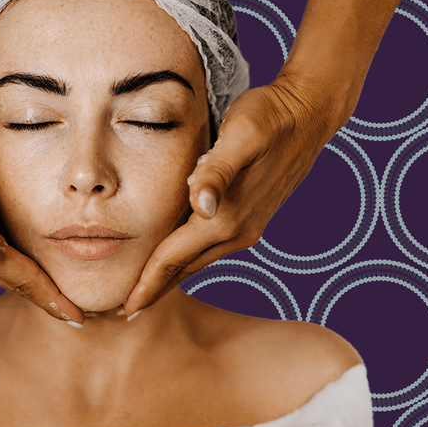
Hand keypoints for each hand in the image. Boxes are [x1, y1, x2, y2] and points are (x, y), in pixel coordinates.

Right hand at [0, 108, 84, 323]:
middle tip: (84, 315)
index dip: (49, 298)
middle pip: (17, 280)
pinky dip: (25, 257)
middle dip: (48, 299)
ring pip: (12, 266)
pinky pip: (5, 247)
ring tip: (66, 293)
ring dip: (38, 282)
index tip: (79, 318)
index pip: (18, 278)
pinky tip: (40, 257)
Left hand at [122, 75, 343, 315]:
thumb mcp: (241, 135)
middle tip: (120, 312)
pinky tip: (173, 262)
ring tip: (141, 294)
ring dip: (168, 280)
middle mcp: (237, 231)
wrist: (307, 114)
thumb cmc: (268, 118)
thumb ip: (216, 171)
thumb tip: (201, 205)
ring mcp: (246, 229)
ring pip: (196, 263)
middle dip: (152, 292)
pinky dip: (184, 263)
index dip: (146, 284)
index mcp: (226, 217)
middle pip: (182, 270)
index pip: (173, 259)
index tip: (122, 309)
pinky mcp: (249, 220)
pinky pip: (208, 250)